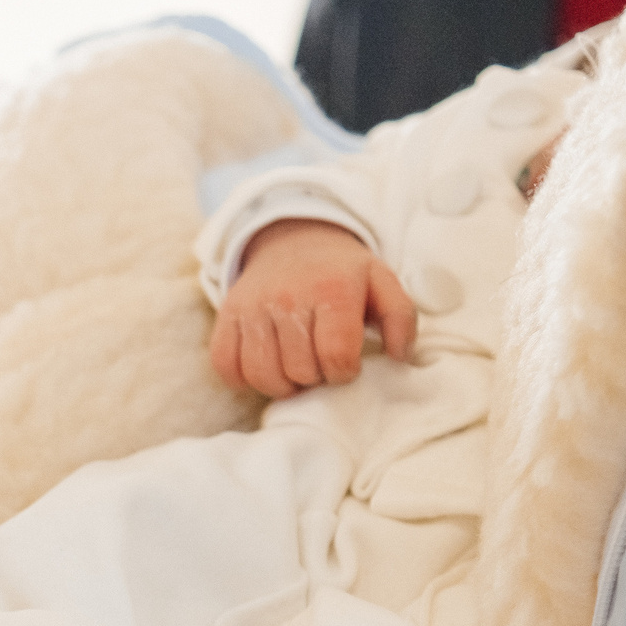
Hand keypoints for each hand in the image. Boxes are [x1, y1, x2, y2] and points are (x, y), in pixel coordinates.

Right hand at [211, 218, 417, 397]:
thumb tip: (400, 356)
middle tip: (320, 365)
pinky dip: (243, 379)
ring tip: (294, 372)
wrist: (293, 240)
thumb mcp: (381, 282)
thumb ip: (400, 318)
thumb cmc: (341, 272)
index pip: (336, 357)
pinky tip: (265, 368)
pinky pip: (226, 366)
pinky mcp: (227, 316)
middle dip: (314, 378)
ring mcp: (252, 307)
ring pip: (261, 375)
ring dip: (281, 385)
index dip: (344, 373)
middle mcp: (288, 297)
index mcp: (332, 289)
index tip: (346, 364)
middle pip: (299, 371)